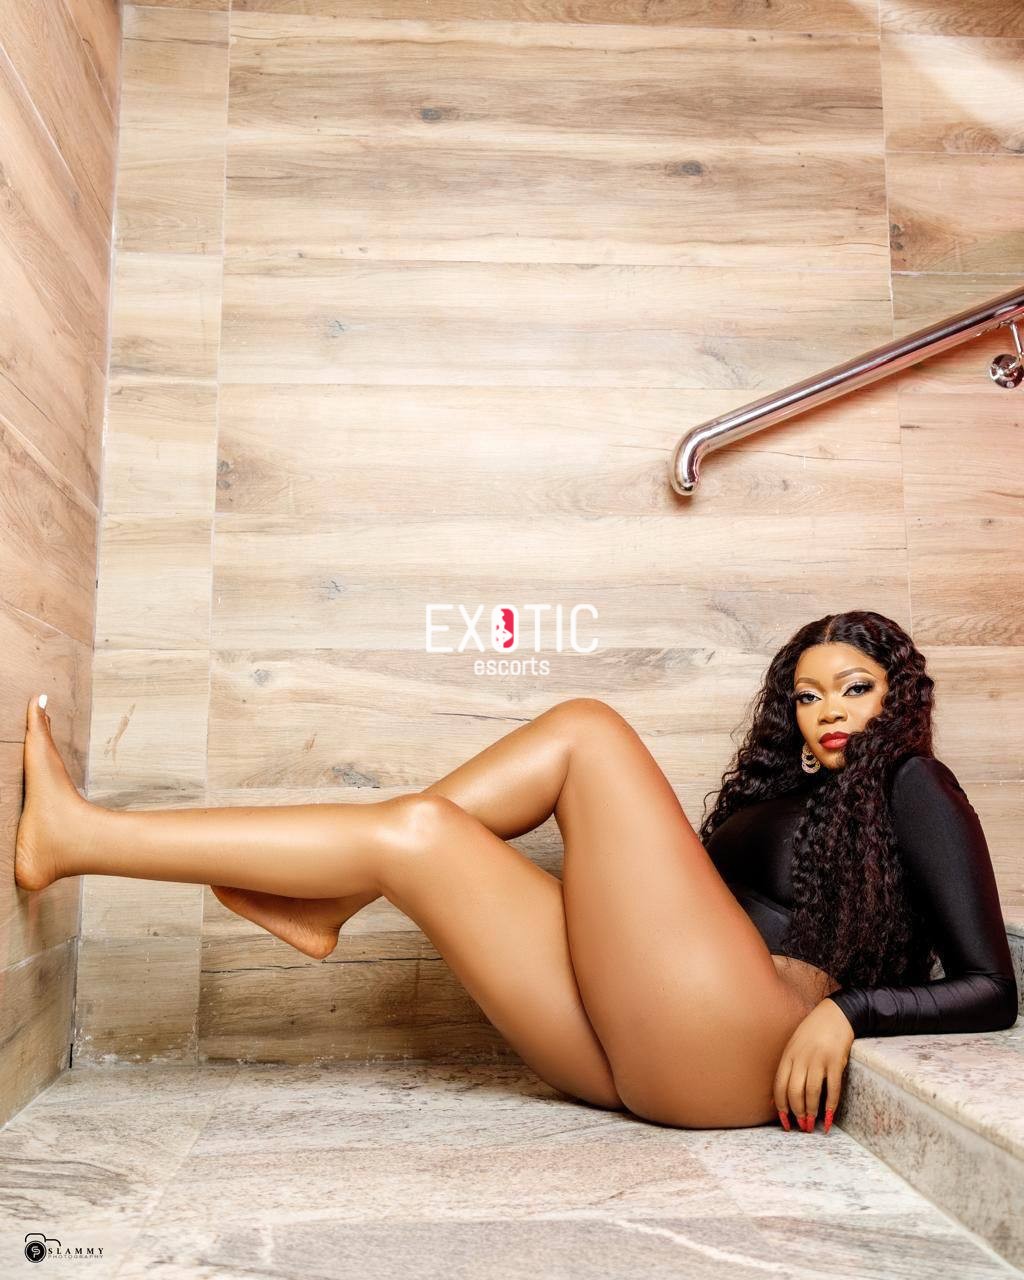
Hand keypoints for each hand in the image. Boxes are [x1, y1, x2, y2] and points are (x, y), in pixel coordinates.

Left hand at [773, 998, 854, 1132]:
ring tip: (812, 1124)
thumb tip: (777, 1099)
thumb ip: (787, 1069)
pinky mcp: (836, 1061)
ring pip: (812, 1092)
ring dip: (811, 1112)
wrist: (835, 1015)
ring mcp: (819, 1059)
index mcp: (788, 1055)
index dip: (781, 1107)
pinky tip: (830, 1118)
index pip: (779, 1085)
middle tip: (801, 1126)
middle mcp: (801, 1058)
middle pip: (794, 1091)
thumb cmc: (812, 1033)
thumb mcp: (794, 1047)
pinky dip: (831, 1106)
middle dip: (797, 1113)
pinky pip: (832, 1088)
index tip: (785, 1122)